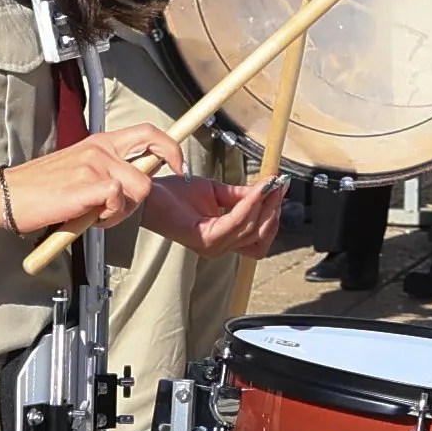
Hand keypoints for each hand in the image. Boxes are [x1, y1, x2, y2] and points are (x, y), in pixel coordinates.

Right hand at [0, 123, 193, 234]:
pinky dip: (109, 215)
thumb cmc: (41, 189)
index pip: (149, 132)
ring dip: (123, 211)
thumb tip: (135, 181)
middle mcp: (100, 149)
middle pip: (150, 166)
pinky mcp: (85, 185)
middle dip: (143, 194)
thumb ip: (108, 169)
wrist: (8, 196)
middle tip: (121, 208)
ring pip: (137, 189)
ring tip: (97, 215)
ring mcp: (93, 165)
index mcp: (100, 142)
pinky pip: (117, 198)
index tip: (180, 166)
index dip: (172, 148)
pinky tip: (89, 217)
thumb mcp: (79, 168)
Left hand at [137, 163, 281, 253]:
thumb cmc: (175, 196)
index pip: (260, 237)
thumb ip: (240, 195)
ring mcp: (213, 245)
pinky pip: (236, 222)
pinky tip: (253, 191)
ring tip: (266, 185)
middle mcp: (221, 246)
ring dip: (263, 205)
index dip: (274, 214)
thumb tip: (264, 189)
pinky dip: (249, 205)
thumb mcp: (216, 191)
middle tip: (277, 186)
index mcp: (224, 237)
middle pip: (261, 236)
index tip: (281, 188)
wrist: (150, 196)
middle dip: (273, 209)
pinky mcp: (205, 239)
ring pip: (251, 229)